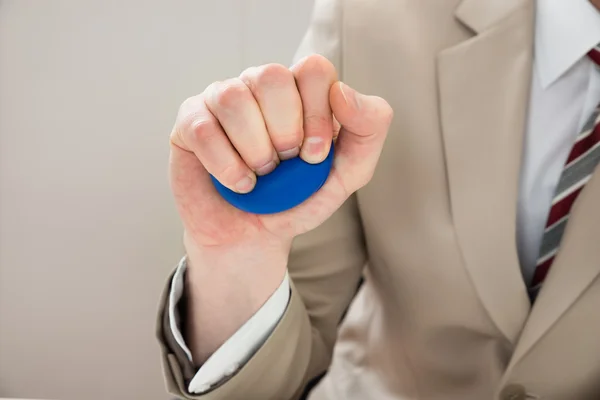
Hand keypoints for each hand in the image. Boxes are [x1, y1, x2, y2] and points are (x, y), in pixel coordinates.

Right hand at [168, 54, 392, 361]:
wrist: (253, 236)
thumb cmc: (297, 199)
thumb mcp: (348, 173)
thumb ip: (368, 129)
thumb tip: (343, 92)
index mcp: (299, 89)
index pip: (313, 69)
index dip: (318, 114)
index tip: (315, 156)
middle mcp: (259, 85)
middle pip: (272, 76)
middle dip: (285, 133)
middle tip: (284, 165)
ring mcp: (221, 99)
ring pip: (233, 98)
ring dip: (255, 151)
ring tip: (261, 175)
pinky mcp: (190, 122)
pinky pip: (203, 129)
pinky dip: (226, 166)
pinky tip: (239, 184)